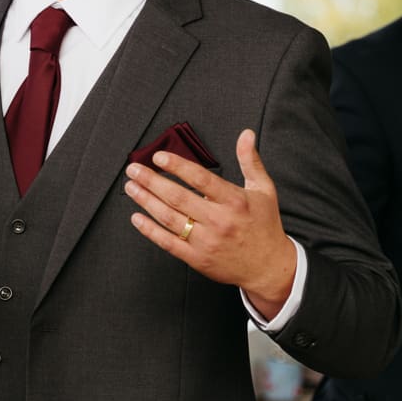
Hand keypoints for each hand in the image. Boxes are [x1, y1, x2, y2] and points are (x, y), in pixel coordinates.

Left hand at [124, 129, 296, 316]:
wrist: (269, 267)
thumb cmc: (265, 224)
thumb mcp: (264, 189)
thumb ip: (250, 161)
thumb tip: (246, 133)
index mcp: (235, 201)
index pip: (201, 179)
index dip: (177, 167)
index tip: (158, 157)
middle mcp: (219, 221)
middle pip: (178, 197)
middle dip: (151, 181)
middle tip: (133, 169)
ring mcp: (207, 241)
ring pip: (169, 219)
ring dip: (146, 201)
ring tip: (131, 187)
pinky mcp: (198, 259)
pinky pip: (168, 243)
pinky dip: (150, 230)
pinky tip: (136, 218)